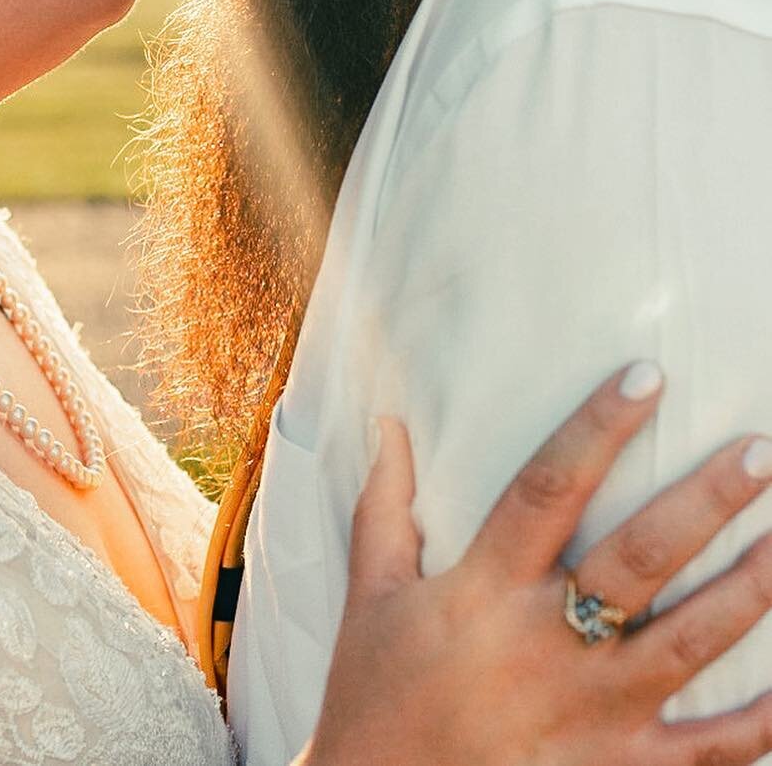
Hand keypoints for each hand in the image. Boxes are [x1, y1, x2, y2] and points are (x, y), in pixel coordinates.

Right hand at [304, 367, 771, 765]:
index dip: (597, 428)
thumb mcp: (372, 596)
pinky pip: (708, 750)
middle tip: (757, 450)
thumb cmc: (374, 697)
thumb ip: (385, 508)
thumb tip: (387, 423)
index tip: (645, 376)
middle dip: (702, 502)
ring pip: (688, 645)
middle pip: (637, 560)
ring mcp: (592, 715)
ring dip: (747, 591)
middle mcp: (545, 645)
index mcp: (482, 590)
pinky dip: (761, 720)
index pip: (549, 488)